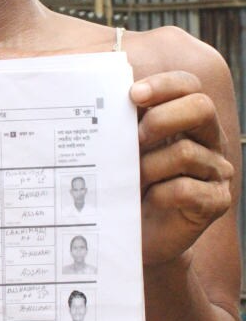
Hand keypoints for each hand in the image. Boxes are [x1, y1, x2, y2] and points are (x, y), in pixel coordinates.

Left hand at [130, 71, 232, 266]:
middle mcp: (209, 139)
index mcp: (188, 118)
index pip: (188, 85)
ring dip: (149, 167)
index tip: (132, 95)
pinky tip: (149, 201)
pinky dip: (159, 194)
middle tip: (135, 138)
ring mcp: (217, 171)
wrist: (136, 235)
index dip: (163, 85)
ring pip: (185, 152)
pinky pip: (185, 189)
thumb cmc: (129, 185)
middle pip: (201, 107)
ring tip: (133, 181)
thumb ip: (124, 121)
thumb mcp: (125, 148)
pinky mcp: (216, 201)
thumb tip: (103, 95)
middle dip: (161, 119)